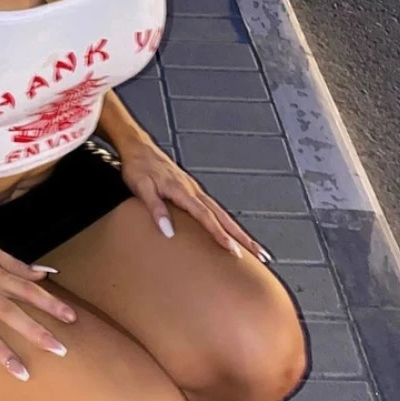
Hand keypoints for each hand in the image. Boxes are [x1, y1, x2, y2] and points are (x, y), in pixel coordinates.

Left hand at [119, 139, 272, 264]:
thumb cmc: (138, 167)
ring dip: (238, 231)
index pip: (206, 217)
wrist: (138, 147)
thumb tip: (168, 232)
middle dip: (243, 237)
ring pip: (222, 213)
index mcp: (183, 191)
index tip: (234, 251)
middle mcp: (194, 191)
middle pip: (224, 217)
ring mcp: (195, 190)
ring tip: (253, 248)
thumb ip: (155, 209)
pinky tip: (229, 230)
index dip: (220, 235)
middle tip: (261, 254)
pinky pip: (214, 209)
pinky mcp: (192, 190)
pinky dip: (226, 222)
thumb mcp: (141, 188)